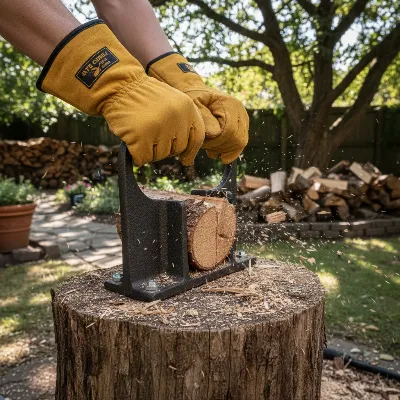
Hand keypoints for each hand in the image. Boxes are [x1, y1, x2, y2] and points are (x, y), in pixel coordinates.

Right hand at [37, 21, 204, 166]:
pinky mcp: (141, 137)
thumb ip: (182, 121)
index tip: (185, 160)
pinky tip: (132, 142)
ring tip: (140, 132)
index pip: (197, 137)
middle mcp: (177, 118)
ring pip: (160, 155)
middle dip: (164, 148)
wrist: (118, 85)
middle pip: (177, 149)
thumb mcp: (171, 102)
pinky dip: (136, 155)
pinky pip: (143, 158)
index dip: (191, 151)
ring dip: (149, 150)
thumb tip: (186, 152)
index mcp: (187, 108)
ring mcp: (159, 127)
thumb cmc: (143, 96)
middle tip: (151, 136)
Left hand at [147, 52, 248, 162]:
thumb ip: (204, 118)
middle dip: (219, 147)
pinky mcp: (241, 127)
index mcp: (230, 104)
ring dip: (222, 149)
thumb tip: (216, 133)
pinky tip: (215, 151)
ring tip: (208, 144)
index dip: (215, 141)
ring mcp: (243, 120)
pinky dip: (227, 151)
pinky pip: (239, 144)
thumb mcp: (193, 106)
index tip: (202, 140)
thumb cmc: (192, 99)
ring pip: (239, 143)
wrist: (196, 93)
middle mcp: (240, 111)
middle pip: (237, 139)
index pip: (229, 131)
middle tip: (204, 144)